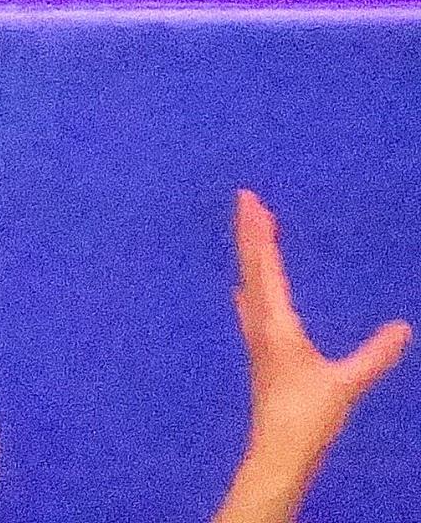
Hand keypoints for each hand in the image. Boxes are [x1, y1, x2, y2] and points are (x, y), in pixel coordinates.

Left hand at [233, 189, 408, 476]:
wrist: (279, 449)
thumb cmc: (309, 415)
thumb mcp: (346, 383)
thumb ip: (375, 355)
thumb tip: (402, 327)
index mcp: (277, 323)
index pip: (266, 267)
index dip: (259, 233)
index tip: (250, 201)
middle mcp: (260, 323)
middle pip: (252, 267)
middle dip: (250, 233)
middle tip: (245, 199)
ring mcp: (256, 337)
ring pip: (249, 283)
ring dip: (251, 254)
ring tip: (250, 231)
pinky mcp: (260, 352)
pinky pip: (251, 304)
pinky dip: (251, 283)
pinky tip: (246, 288)